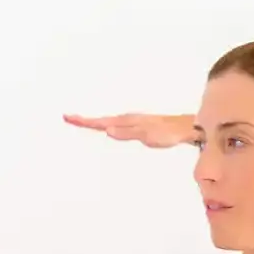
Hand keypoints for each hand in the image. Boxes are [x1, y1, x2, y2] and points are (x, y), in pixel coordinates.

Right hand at [64, 111, 195, 148]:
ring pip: (108, 121)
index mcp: (126, 121)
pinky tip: (108, 128)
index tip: (68, 117)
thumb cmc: (167, 133)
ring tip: (82, 122)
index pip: (100, 122)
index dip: (84, 121)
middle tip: (69, 118)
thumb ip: (127, 133)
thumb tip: (107, 131)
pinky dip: (106, 125)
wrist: (185, 128)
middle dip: (85, 120)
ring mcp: (132, 122)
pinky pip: (116, 124)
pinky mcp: (138, 126)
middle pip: (100, 120)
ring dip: (94, 122)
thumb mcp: (146, 135)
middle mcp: (127, 119)